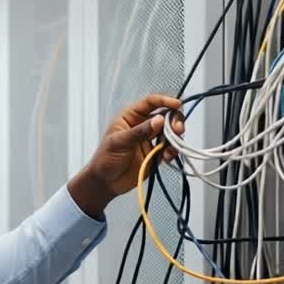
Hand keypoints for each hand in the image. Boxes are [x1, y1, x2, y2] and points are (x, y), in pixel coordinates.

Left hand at [68, 94, 184, 218]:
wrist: (106, 183)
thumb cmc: (105, 159)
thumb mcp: (119, 142)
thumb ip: (140, 131)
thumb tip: (159, 120)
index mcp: (131, 116)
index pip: (151, 102)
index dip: (165, 100)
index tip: (177, 104)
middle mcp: (143, 125)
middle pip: (166, 115)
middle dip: (175, 120)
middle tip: (178, 130)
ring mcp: (150, 139)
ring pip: (170, 132)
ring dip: (175, 137)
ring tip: (170, 148)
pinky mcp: (156, 153)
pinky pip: (170, 148)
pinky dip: (172, 151)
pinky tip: (167, 157)